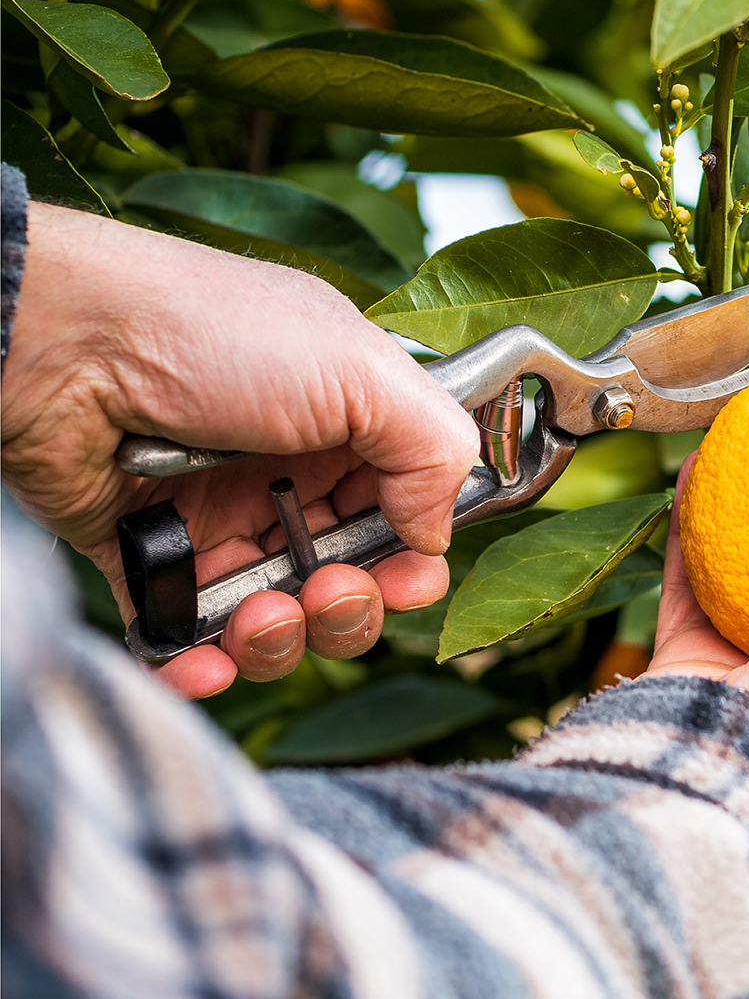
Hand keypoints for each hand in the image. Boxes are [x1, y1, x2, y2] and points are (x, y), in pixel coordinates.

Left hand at [0, 204, 478, 698]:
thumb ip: (433, 451)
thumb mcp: (360, 369)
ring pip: (280, 623)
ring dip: (284, 641)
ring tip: (259, 614)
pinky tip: (207, 661)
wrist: (63, 344)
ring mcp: (217, 522)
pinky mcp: (149, 560)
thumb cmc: (208, 333)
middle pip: (351, 582)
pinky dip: (204, 665)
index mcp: (345, 425)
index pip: (404, 515)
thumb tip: (435, 535)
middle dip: (352, 608)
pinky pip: (189, 638)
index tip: (409, 577)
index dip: (414, 559)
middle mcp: (286, 477)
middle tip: (327, 591)